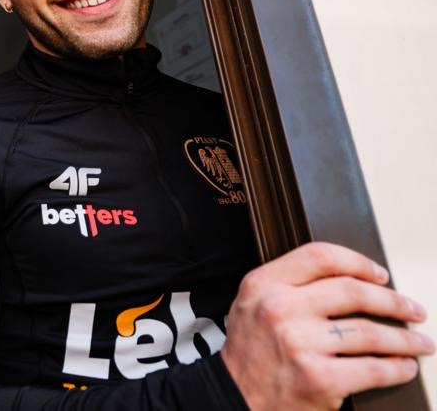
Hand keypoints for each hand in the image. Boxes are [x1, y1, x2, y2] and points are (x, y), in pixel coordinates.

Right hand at [220, 241, 432, 409]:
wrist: (234, 399)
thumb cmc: (250, 353)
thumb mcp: (253, 304)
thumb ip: (289, 285)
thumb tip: (352, 279)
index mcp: (263, 284)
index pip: (320, 257)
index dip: (359, 262)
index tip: (380, 275)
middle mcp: (280, 309)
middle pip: (353, 292)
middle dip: (394, 301)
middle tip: (412, 309)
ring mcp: (300, 344)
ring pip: (370, 333)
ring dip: (405, 339)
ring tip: (419, 342)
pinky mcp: (319, 379)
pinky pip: (373, 370)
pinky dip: (397, 369)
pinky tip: (404, 367)